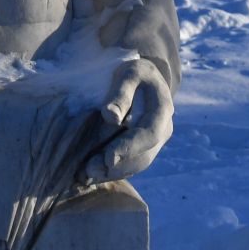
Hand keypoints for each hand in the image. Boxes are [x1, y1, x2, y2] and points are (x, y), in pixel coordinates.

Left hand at [85, 56, 173, 182]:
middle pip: (142, 156)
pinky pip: (130, 164)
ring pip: (136, 164)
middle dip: (116, 166)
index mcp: (162, 110)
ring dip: (112, 173)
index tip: (109, 157)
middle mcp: (162, 130)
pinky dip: (112, 171)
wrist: (143, 77)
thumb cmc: (134, 72)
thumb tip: (110, 117)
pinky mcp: (143, 148)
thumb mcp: (128, 74)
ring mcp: (154, 142)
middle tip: (89, 171)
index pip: (149, 134)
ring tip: (86, 176)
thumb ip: (121, 93)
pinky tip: (91, 175)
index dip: (130, 148)